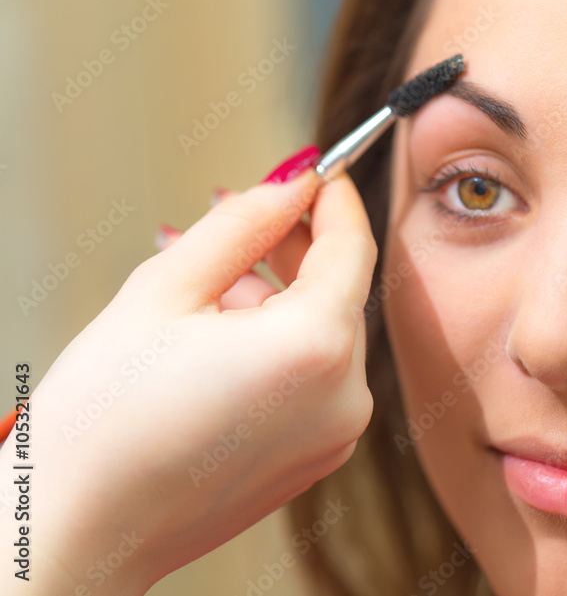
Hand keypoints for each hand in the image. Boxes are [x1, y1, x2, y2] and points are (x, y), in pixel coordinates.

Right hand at [0, 165, 376, 594]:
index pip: (352, 246)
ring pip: (324, 333)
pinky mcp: (316, 459)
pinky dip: (280, 343)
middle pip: (340, 290)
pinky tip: (221, 331)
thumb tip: (292, 182)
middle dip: (295, 246)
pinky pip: (314, 377)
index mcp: (316, 347)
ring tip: (210, 278)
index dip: (333, 197)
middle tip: (243, 212)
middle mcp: (345, 396)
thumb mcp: (166, 289)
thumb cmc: (104, 419)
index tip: (314, 168)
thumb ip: (243, 224)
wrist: (79, 534)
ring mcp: (336, 435)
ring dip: (279, 295)